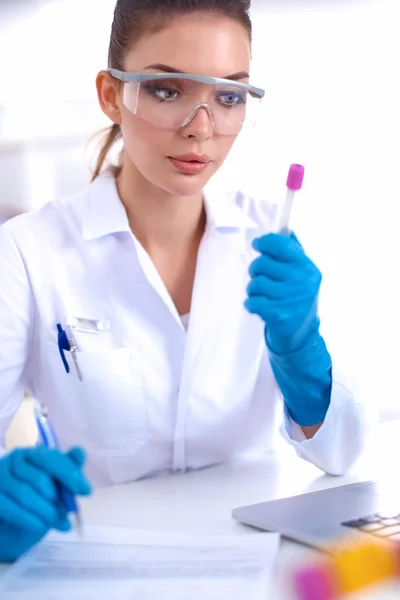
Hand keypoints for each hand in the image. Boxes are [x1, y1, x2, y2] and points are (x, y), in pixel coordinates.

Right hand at [0, 446, 91, 561]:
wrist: (11, 522)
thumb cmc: (37, 498)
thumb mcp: (56, 484)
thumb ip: (68, 470)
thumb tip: (80, 452)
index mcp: (33, 453)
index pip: (51, 458)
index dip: (70, 474)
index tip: (86, 491)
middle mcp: (14, 459)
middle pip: (39, 477)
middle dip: (57, 499)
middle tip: (68, 514)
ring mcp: (0, 476)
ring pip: (25, 494)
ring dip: (45, 512)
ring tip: (58, 523)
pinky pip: (10, 508)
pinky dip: (28, 519)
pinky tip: (40, 526)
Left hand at [245, 232, 331, 426]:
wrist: (302, 337)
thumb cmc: (297, 300)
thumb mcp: (303, 275)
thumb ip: (294, 252)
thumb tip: (286, 230)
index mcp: (308, 268)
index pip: (282, 245)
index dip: (265, 242)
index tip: (258, 245)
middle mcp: (303, 282)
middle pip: (263, 263)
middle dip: (256, 270)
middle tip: (261, 279)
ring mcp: (292, 299)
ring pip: (255, 283)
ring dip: (253, 290)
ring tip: (262, 296)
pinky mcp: (280, 316)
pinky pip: (252, 301)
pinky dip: (251, 304)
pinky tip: (259, 308)